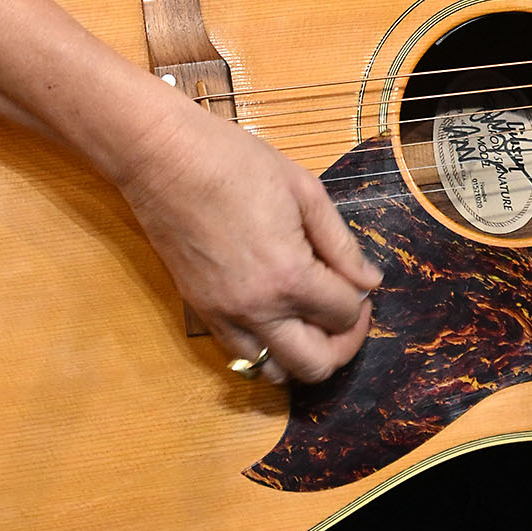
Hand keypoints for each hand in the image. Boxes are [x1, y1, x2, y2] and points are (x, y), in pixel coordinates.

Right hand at [117, 89, 378, 382]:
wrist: (162, 157)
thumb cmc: (235, 162)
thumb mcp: (305, 191)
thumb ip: (341, 244)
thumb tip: (369, 283)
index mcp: (290, 276)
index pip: (345, 315)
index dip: (361, 301)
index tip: (357, 280)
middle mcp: (257, 310)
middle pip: (316, 365)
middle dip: (342, 345)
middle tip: (344, 313)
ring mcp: (224, 316)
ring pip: (274, 373)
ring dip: (301, 354)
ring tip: (309, 318)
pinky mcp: (200, 312)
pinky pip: (240, 355)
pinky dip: (266, 349)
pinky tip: (275, 316)